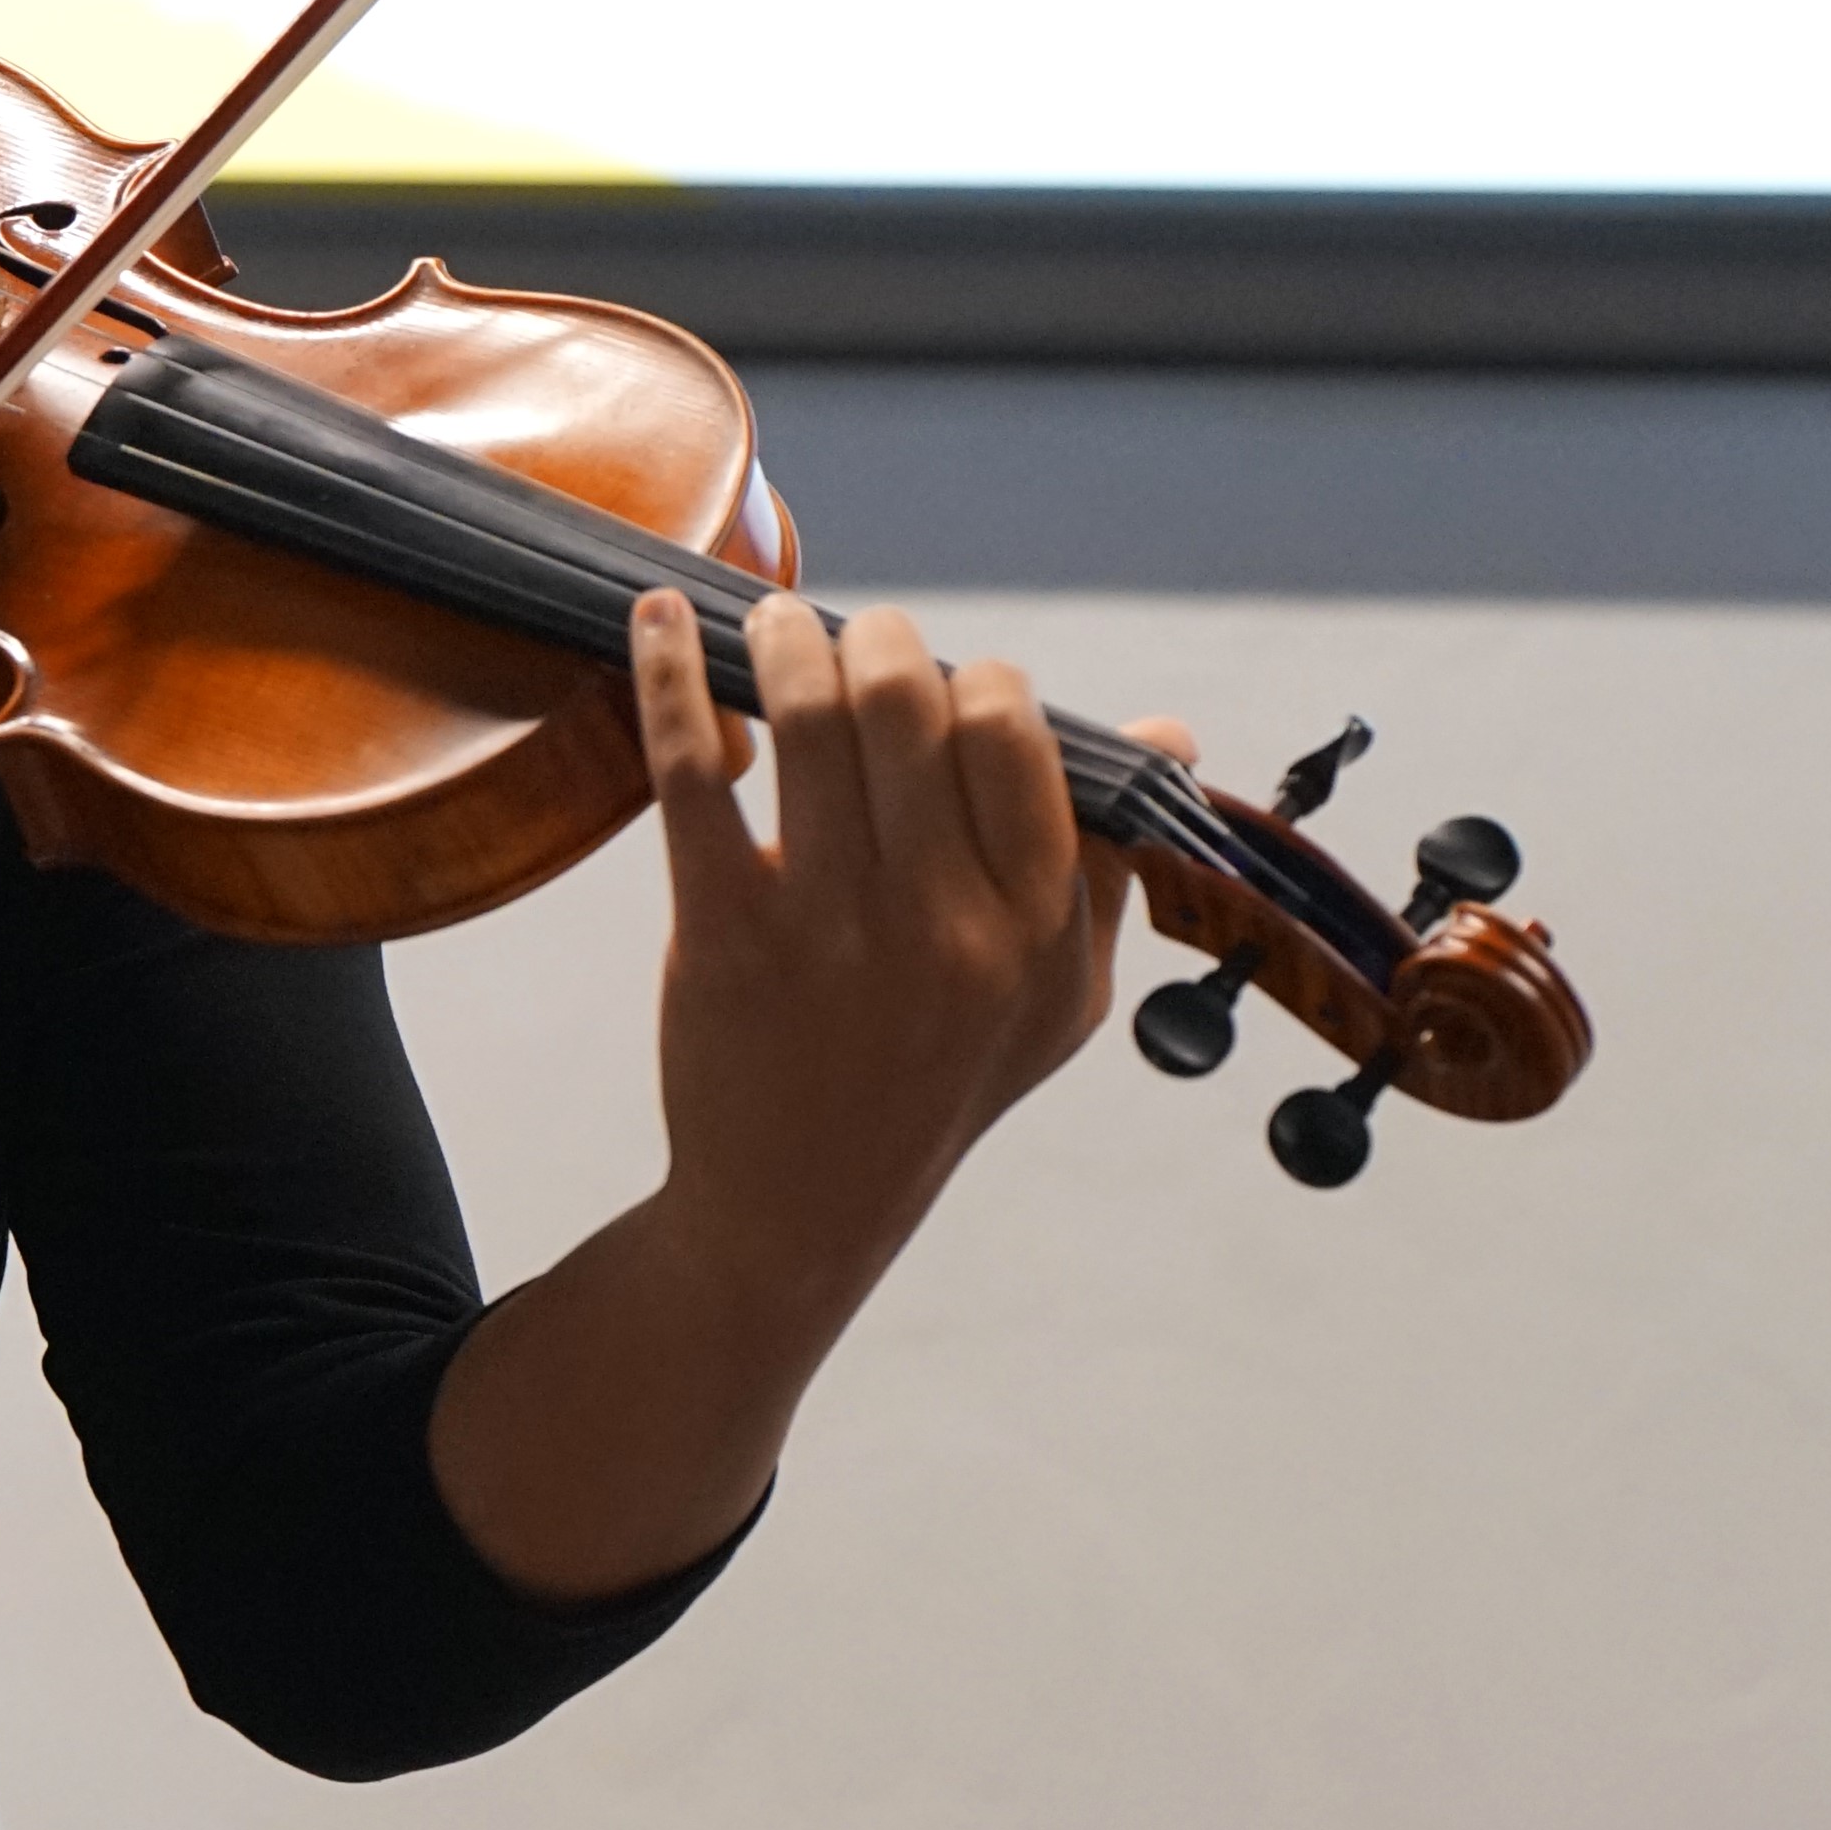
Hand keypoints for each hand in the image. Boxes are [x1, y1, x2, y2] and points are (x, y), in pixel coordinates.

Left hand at [632, 588, 1188, 1325]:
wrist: (802, 1207)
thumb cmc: (938, 1079)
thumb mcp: (1058, 998)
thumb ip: (1108, 864)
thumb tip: (1171, 733)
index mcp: (1033, 927)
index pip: (1015, 736)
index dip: (976, 681)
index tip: (942, 684)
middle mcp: (943, 922)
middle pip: (910, 706)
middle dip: (878, 640)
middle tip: (847, 637)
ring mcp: (830, 928)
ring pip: (811, 719)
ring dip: (783, 640)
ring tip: (771, 625)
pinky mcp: (722, 936)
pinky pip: (692, 772)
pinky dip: (668, 678)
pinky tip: (659, 622)